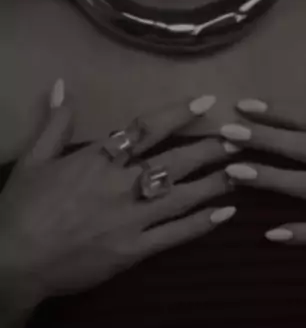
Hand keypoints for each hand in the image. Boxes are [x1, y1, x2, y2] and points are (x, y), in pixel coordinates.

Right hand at [0, 83, 235, 307]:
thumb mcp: (34, 159)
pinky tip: (226, 214)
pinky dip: (201, 224)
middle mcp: (121, 184)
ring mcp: (130, 219)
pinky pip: (174, 235)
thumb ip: (56, 122)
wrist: (13, 260)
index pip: (147, 128)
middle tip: (238, 138)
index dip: (179, 113)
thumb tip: (61, 84)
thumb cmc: (23, 207)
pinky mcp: (133, 250)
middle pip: (174, 161)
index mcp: (100, 158)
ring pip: (181, 196)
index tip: (207, 101)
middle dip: (208, 148)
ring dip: (214, 182)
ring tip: (243, 171)